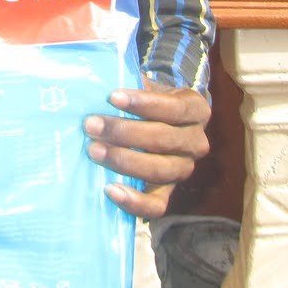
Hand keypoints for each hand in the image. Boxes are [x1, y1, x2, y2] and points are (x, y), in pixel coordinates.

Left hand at [83, 82, 209, 219]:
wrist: (157, 123)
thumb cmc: (145, 102)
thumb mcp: (145, 86)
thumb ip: (128, 82)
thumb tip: (95, 82)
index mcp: (195, 110)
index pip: (174, 108)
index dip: (143, 104)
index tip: (112, 97)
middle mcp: (196, 142)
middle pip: (164, 139)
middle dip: (124, 132)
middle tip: (91, 125)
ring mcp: (184, 170)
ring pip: (160, 170)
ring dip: (123, 161)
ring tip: (93, 150)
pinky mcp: (168, 193)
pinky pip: (157, 206)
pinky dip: (134, 201)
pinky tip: (110, 189)